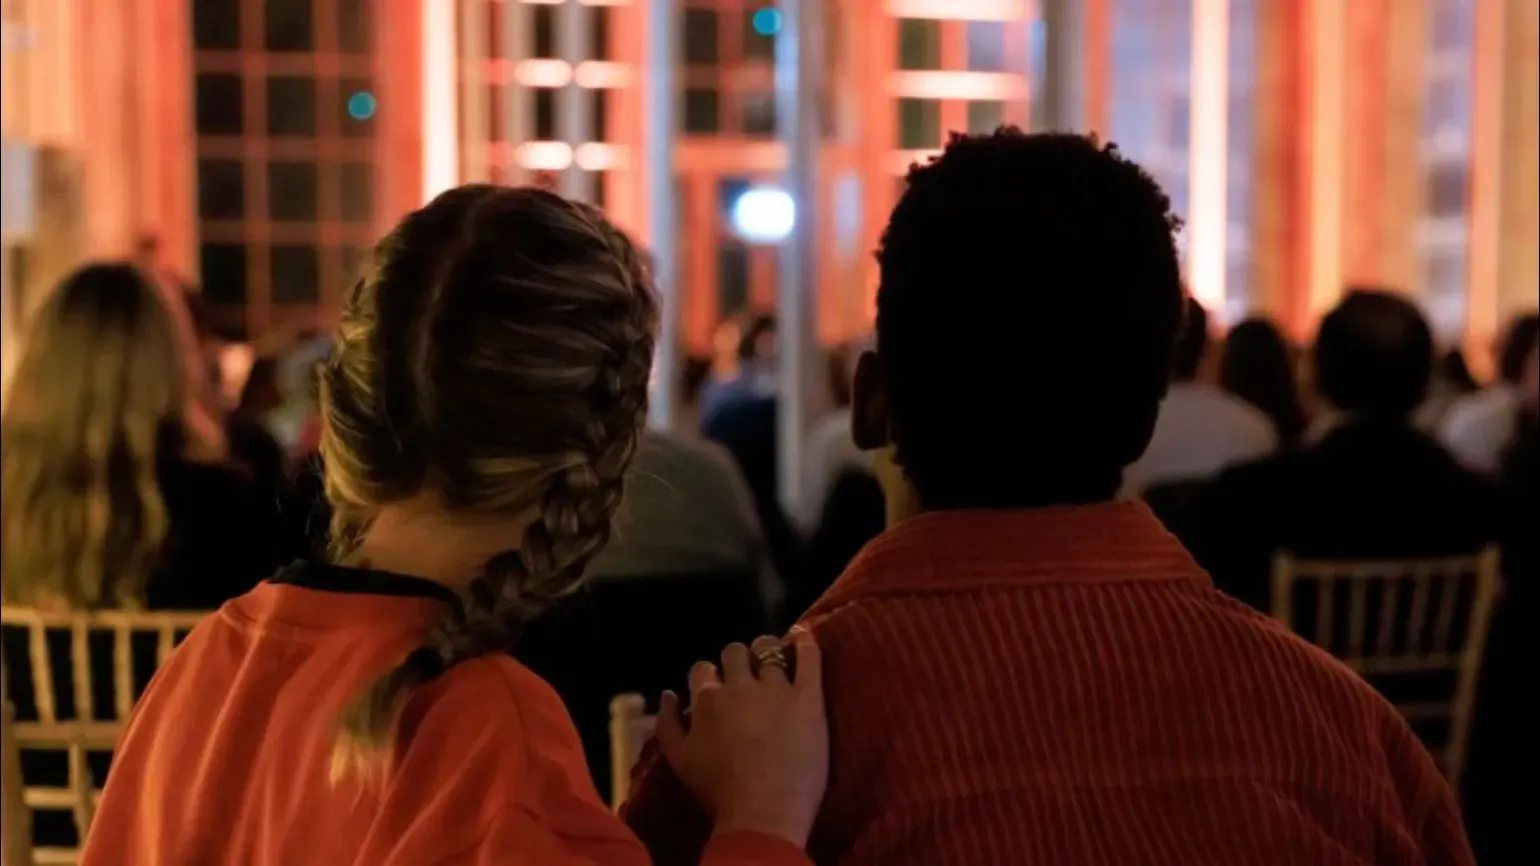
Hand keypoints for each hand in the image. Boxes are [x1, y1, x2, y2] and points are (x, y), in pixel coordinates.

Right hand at [655, 628, 828, 848]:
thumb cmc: (718, 793)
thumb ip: (666, 724)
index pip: (702, 669)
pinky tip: (801, 635)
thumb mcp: (678, 761)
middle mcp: (739, 685)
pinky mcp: (808, 698)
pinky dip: (804, 640)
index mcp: (706, 699)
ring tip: (774, 657)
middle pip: (735, 652)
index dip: (708, 676)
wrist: (763, 814)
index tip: (716, 688)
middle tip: (746, 674)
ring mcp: (777, 689)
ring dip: (768, 650)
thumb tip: (667, 694)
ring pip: (769, 650)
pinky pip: (809, 657)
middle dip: (738, 659)